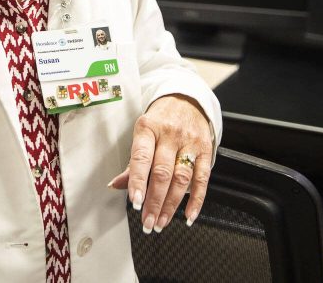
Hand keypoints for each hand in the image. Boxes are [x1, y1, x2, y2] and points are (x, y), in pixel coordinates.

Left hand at [108, 94, 212, 231]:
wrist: (187, 100)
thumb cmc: (160, 120)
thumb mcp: (142, 133)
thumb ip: (132, 162)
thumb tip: (116, 185)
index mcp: (148, 128)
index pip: (141, 158)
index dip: (138, 182)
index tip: (135, 202)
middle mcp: (170, 134)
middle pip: (162, 172)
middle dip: (154, 201)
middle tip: (147, 221)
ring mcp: (189, 142)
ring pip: (181, 178)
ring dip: (171, 204)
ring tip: (161, 221)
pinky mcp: (205, 150)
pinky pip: (202, 178)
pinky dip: (197, 200)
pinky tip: (188, 215)